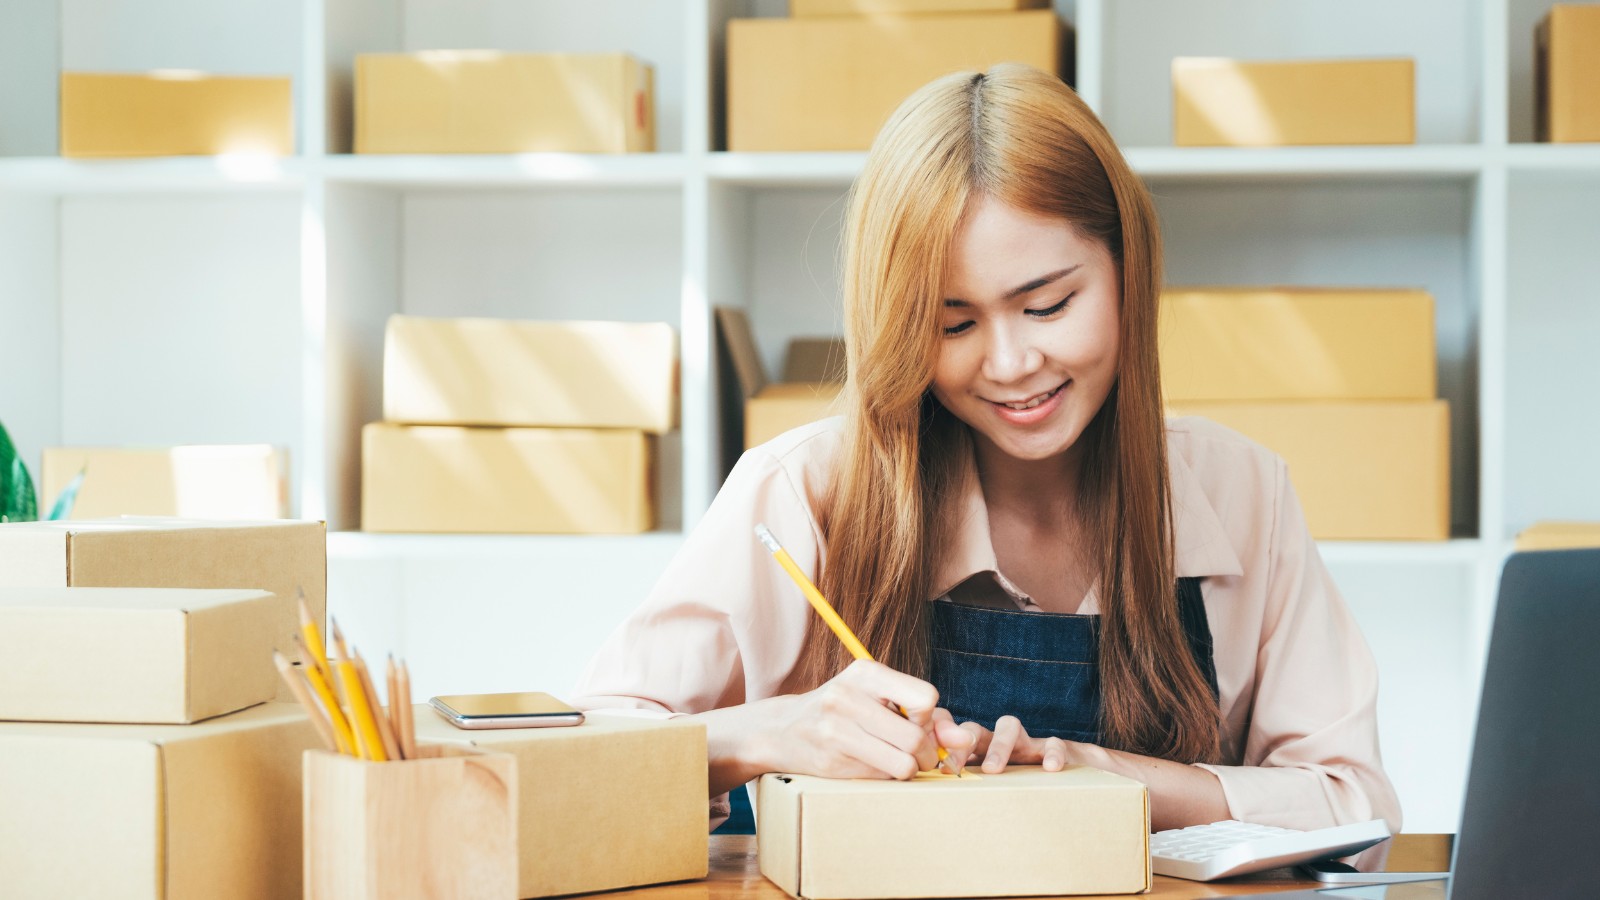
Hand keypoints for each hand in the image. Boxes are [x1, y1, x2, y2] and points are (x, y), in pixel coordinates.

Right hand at [737, 660, 974, 782]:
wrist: (784, 730)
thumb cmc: (844, 710)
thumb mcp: (880, 697)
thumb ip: (927, 715)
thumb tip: (966, 740)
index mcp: (865, 672)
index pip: (925, 697)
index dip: (928, 717)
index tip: (914, 720)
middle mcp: (847, 697)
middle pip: (916, 738)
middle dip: (927, 753)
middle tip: (917, 752)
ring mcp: (836, 731)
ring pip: (903, 764)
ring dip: (910, 769)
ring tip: (898, 760)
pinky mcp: (832, 762)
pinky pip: (883, 778)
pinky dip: (887, 777)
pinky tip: (873, 764)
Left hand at [933, 712, 1082, 773]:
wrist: (1065, 773)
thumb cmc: (1019, 782)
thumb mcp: (990, 785)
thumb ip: (966, 786)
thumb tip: (935, 799)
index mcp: (977, 751)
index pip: (951, 733)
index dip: (939, 741)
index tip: (932, 766)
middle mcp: (997, 741)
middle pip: (975, 729)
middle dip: (961, 744)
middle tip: (953, 769)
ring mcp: (1025, 742)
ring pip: (1009, 726)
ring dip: (998, 746)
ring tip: (992, 770)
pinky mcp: (1052, 748)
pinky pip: (1053, 743)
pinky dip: (1052, 753)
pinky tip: (1050, 768)